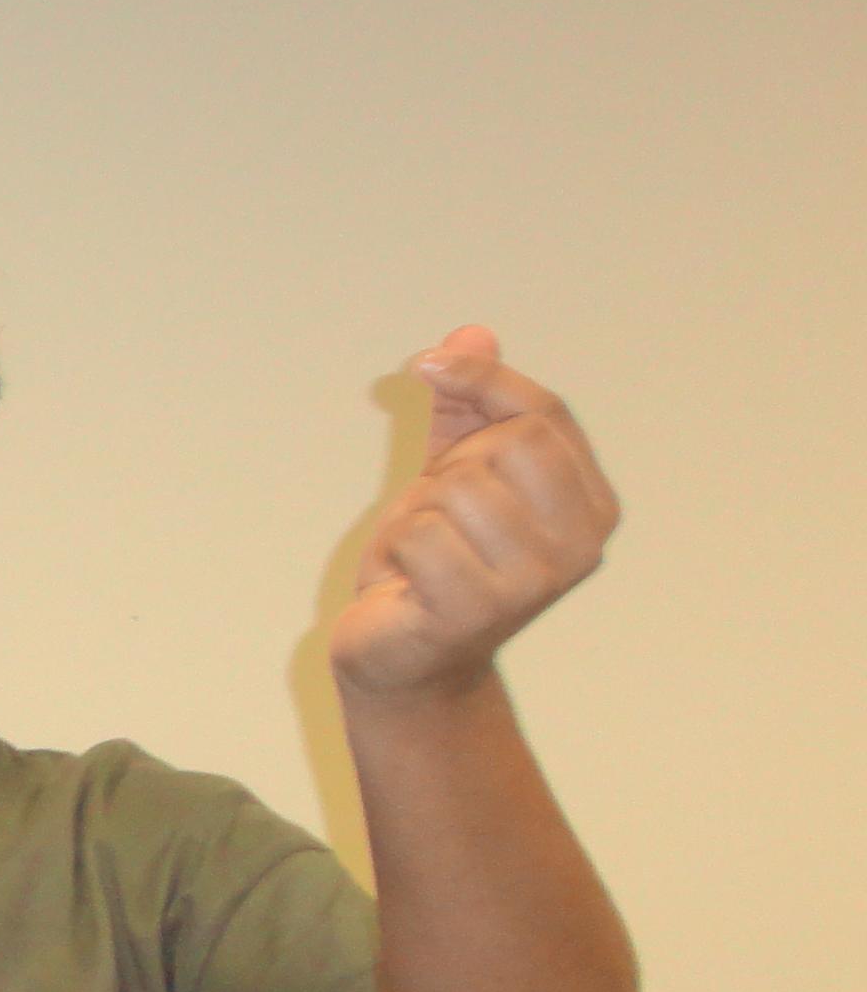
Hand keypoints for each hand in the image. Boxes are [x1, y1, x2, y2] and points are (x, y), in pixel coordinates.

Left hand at [328, 328, 617, 699]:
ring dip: (418, 513)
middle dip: (450, 467)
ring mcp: (536, 582)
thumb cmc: (433, 565)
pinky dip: (398, 548)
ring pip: (457, 487)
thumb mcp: (454, 475)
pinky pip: (419, 533)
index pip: (545, 414)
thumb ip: (468, 409)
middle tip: (437, 516)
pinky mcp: (478, 609)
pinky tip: (408, 581)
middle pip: (507, 444)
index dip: (483, 378)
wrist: (403, 660)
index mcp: (593, 507)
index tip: (426, 363)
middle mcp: (581, 546)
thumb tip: (472, 331)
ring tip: (425, 554)